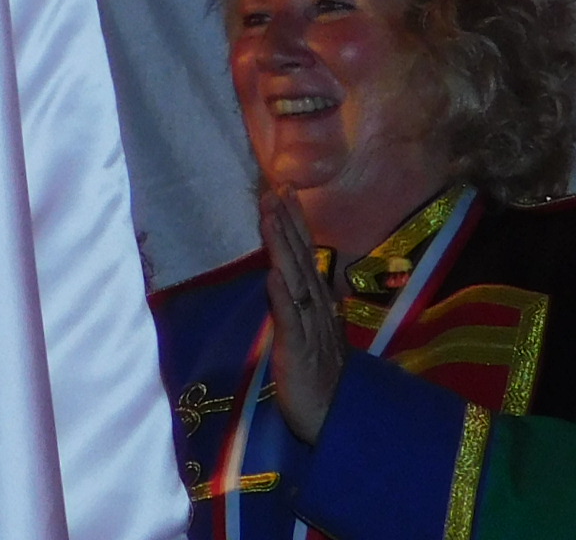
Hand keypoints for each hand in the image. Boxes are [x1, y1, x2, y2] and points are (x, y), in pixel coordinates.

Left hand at [261, 186, 344, 442]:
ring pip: (296, 281)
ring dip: (284, 248)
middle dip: (289, 223)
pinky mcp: (299, 352)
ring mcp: (311, 329)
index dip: (295, 223)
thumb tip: (293, 272)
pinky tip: (274, 275)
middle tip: (276, 186)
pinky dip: (283, 298)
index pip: (306, 256)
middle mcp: (318, 310)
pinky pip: (291, 322)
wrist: (335, 420)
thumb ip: (303, 302)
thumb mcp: (310, 331)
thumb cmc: (320, 377)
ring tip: (272, 216)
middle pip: (302, 259)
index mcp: (319, 304)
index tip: (283, 190)